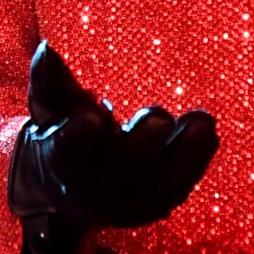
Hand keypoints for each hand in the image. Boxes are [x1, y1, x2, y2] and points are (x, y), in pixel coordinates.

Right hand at [8, 42, 217, 230]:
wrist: (70, 191)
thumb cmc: (62, 136)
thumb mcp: (51, 110)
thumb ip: (51, 81)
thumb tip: (46, 48)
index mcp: (63, 162)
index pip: (68, 151)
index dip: (78, 135)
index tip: (91, 113)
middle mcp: (95, 188)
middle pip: (119, 170)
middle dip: (141, 144)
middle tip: (160, 117)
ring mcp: (127, 203)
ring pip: (157, 182)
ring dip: (183, 153)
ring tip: (203, 122)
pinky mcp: (154, 205)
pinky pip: (179, 186)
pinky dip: (196, 161)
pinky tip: (208, 133)